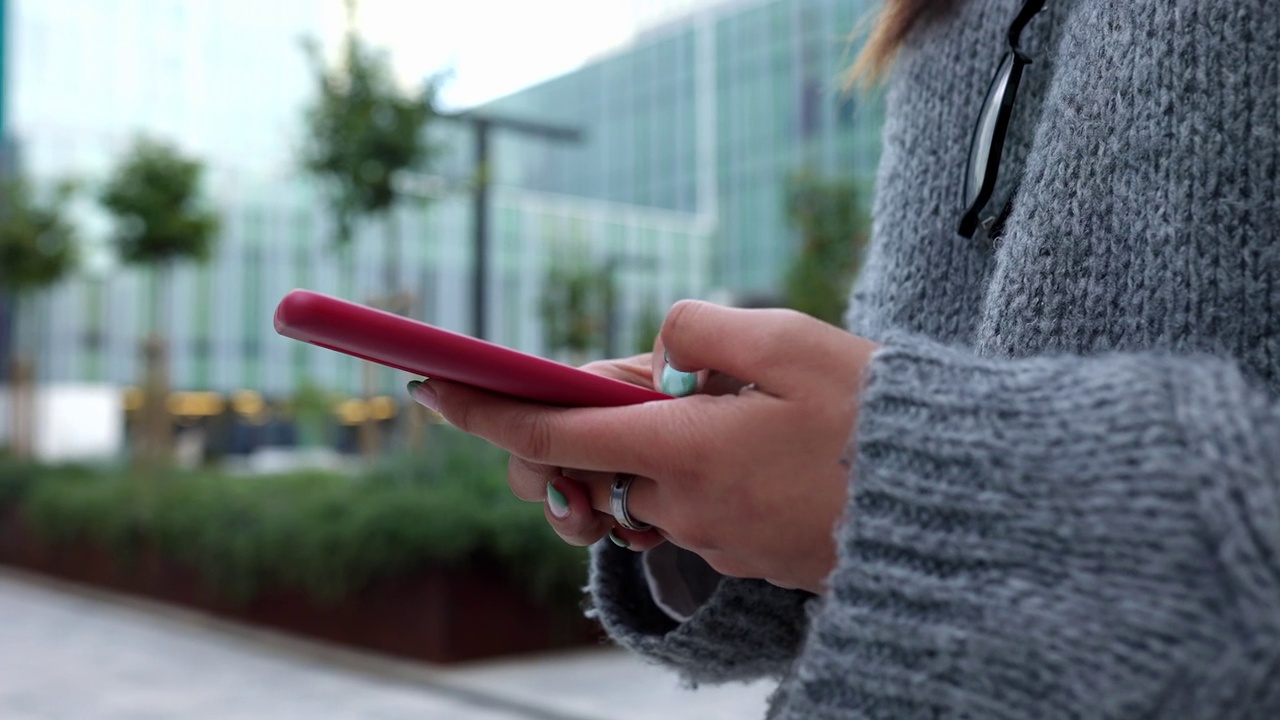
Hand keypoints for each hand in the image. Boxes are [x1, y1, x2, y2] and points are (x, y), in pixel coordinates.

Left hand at [411, 301, 879, 593]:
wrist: (954, 508)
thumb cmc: (878, 418)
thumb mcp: (788, 341)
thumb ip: (697, 332)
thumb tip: (652, 355)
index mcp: (683, 450)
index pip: (554, 427)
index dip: (485, 405)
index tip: (429, 385)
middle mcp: (683, 507)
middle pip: (593, 464)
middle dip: (589, 421)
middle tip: (641, 377)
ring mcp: (714, 540)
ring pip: (641, 488)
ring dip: (647, 447)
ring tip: (712, 405)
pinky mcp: (744, 556)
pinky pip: (687, 510)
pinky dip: (691, 474)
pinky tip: (750, 445)